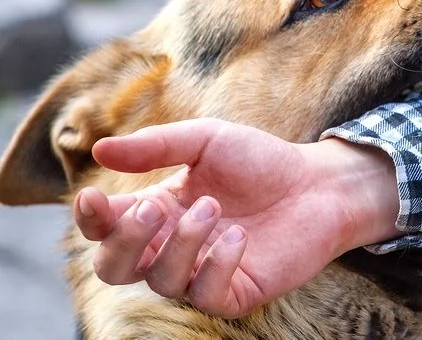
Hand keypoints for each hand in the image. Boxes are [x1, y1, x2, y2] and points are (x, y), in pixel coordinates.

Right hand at [73, 118, 399, 317]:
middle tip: (153, 207)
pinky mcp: (234, 291)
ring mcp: (202, 272)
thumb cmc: (262, 161)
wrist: (318, 183)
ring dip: (180, 243)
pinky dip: (215, 266)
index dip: (89, 219)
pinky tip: (239, 237)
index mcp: (159, 209)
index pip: (104, 227)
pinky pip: (204, 297)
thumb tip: (99, 149)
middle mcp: (172, 245)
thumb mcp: (208, 139)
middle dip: (125, 240)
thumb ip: (156, 145)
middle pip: (115, 267)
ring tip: (214, 207)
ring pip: (160, 281)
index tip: (92, 196)